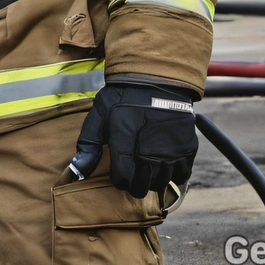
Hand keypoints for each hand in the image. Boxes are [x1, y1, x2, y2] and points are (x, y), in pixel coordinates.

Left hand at [69, 83, 197, 197]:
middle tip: (134, 166)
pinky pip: (180, 175)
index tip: (119, 168)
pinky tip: (165, 158)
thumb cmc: (126, 96)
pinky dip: (172, 171)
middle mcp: (150, 150)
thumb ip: (88, 143)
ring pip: (160, 183)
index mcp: (125, 140)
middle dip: (134, 181)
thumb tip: (77, 172)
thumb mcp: (101, 112)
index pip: (122, 179)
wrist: (159, 77)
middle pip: (141, 187)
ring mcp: (171, 151)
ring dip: (153, 177)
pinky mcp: (188, 148)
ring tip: (148, 161)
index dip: (118, 178)